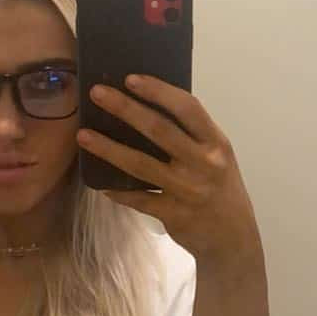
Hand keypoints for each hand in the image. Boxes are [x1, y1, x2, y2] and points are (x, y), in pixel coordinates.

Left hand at [76, 74, 261, 265]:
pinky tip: (99, 183)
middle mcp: (204, 163)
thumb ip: (191, 135)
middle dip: (125, 109)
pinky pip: (139, 199)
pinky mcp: (174, 215)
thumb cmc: (219, 187)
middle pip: (159, 130)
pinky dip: (118, 191)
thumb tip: (146, 106)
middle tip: (96, 93)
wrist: (233, 237)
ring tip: (83, 135)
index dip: (159, 91)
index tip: (130, 78)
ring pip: (141, 165)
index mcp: (216, 142)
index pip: (187, 108)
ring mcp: (188, 190)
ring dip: (109, 149)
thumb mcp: (215, 156)